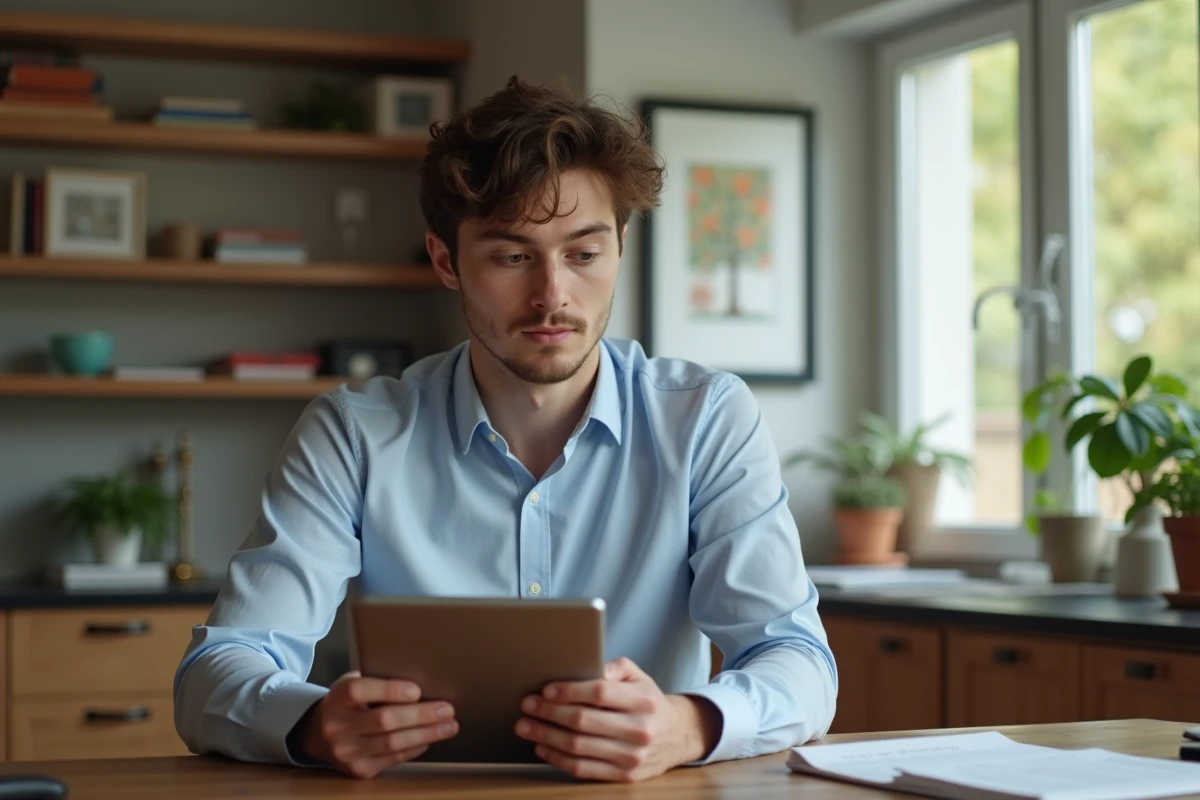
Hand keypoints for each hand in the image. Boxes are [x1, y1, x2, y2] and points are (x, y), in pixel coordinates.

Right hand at [293, 670, 458, 777]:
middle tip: (447, 709)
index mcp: (337, 698)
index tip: (417, 690)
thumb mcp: (353, 684)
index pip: (360, 690)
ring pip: (392, 743)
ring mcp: (347, 751)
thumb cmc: (348, 703)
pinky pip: (393, 758)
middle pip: (384, 720)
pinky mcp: (358, 769)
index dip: (390, 690)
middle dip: (421, 715)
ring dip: (426, 734)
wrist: (319, 734)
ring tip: (448, 726)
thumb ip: (378, 681)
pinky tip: (429, 739)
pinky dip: (414, 747)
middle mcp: (337, 726)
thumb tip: (421, 680)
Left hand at [515, 656, 720, 781]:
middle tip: (527, 705)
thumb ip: (616, 667)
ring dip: (546, 736)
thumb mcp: (639, 677)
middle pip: (583, 720)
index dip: (569, 691)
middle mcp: (639, 730)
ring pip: (578, 747)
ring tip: (526, 726)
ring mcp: (631, 757)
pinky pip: (583, 769)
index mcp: (642, 701)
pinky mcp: (624, 776)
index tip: (546, 689)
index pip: (599, 693)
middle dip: (549, 712)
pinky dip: (557, 758)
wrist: (676, 737)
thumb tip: (590, 666)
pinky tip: (543, 747)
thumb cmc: (649, 703)